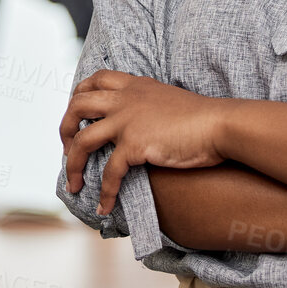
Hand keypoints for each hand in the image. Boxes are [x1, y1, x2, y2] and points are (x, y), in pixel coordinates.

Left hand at [61, 71, 232, 214]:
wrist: (221, 125)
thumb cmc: (204, 118)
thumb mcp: (168, 99)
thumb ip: (148, 104)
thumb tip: (141, 121)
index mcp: (134, 85)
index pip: (94, 80)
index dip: (78, 95)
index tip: (76, 114)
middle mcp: (125, 99)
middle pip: (77, 106)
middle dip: (64, 129)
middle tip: (67, 149)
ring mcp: (127, 121)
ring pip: (82, 141)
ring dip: (72, 166)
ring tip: (73, 185)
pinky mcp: (135, 145)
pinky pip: (109, 173)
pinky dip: (103, 193)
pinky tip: (103, 207)